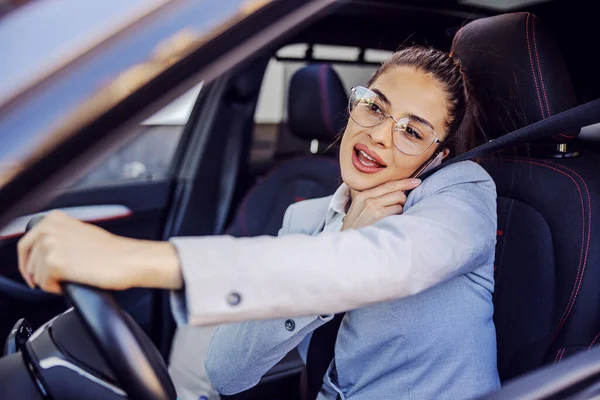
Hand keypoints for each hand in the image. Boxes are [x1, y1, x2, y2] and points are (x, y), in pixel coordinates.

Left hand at [17, 210, 182, 293]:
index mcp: (55, 218)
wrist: (127, 260)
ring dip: (49, 281)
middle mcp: (49, 228)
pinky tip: (71, 282)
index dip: (29, 262)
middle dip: (38, 274)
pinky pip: (43, 284)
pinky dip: (55, 288)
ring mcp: (50, 244)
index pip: (26, 243)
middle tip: (53, 281)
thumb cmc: (112, 251)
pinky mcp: (54, 262)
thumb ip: (60, 236)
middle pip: (27, 260)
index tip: (34, 272)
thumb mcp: (81, 233)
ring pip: (35, 274)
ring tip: (70, 279)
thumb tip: (44, 250)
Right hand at [341, 178, 420, 230]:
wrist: (349, 244)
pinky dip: (398, 218)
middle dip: (401, 200)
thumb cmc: (356, 228)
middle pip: (397, 192)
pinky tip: (389, 223)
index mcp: (363, 194)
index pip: (388, 184)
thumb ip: (373, 198)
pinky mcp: (379, 216)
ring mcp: (374, 207)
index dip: (404, 182)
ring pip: (399, 202)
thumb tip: (396, 192)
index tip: (415, 181)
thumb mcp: (359, 208)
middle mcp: (368, 198)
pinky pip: (398, 212)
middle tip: (396, 209)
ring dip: (399, 210)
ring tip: (388, 219)